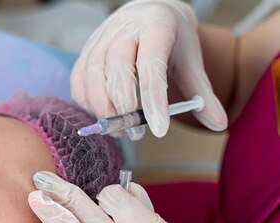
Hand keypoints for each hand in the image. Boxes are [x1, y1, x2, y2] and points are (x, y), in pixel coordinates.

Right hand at [70, 0, 226, 138]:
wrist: (149, 14)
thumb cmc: (171, 42)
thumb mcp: (190, 62)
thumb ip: (202, 94)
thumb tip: (219, 124)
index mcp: (156, 26)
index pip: (151, 65)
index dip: (153, 99)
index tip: (159, 129)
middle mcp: (124, 29)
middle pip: (118, 71)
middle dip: (126, 108)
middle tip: (137, 132)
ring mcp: (100, 40)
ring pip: (93, 76)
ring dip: (103, 109)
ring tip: (120, 130)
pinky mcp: (85, 52)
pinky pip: (78, 81)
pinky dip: (87, 103)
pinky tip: (104, 117)